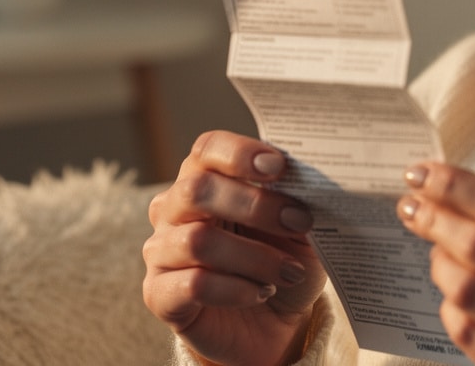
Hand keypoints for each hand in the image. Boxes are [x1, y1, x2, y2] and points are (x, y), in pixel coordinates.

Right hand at [143, 131, 326, 365]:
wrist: (274, 324)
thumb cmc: (282, 261)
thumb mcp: (300, 227)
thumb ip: (300, 198)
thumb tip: (315, 178)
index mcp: (207, 179)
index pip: (207, 149)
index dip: (240, 153)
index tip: (279, 167)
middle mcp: (174, 210)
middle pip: (197, 189)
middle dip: (256, 205)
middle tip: (300, 222)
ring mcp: (161, 252)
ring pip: (198, 240)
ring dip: (255, 257)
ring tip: (289, 271)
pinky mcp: (159, 295)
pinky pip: (193, 284)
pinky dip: (237, 289)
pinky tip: (261, 293)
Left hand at [398, 163, 474, 364]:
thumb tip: (469, 197)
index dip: (456, 185)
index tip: (423, 173)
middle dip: (433, 218)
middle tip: (410, 205)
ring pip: (466, 291)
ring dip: (439, 263)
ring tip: (436, 250)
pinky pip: (468, 334)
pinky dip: (450, 307)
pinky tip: (452, 295)